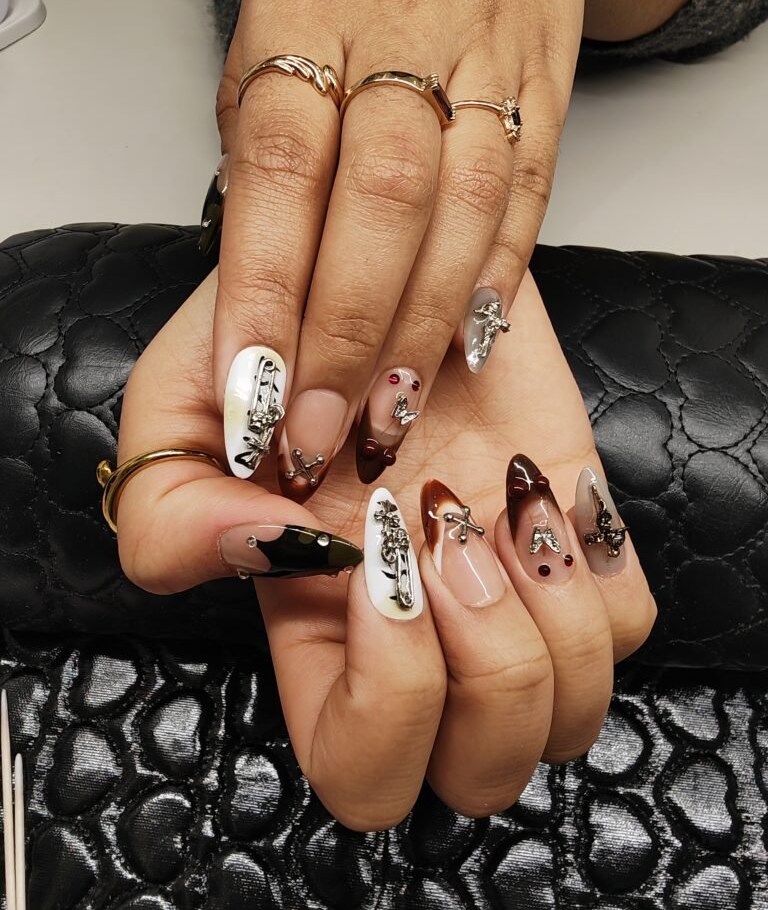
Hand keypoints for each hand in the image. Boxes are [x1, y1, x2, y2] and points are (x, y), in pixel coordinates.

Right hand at [116, 271, 655, 828]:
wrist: (376, 269)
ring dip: (544, 612)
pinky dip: (589, 565)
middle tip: (445, 539)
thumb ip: (174, 510)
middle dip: (486, 669)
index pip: (364, 776)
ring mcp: (509, 597)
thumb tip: (279, 553)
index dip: (389, 703)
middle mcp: (423, 637)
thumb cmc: (278, 341)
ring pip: (571, 712)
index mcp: (321, 635)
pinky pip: (627, 621)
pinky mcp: (574, 541)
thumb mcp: (179, 406)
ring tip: (492, 506)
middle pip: (483, 771)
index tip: (375, 562)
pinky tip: (534, 491)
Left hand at [210, 0, 603, 496]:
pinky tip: (469, 344)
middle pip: (377, 205)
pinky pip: (528, 196)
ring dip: (422, 328)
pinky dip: (498, 277)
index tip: (250, 385)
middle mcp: (399, 45)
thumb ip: (263, 139)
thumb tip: (255, 274)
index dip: (265, 287)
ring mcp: (484, 67)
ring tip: (389, 412)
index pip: (280, 169)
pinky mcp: (544, 94)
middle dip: (345, 334)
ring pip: (460, 214)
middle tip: (317, 428)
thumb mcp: (269, 19)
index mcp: (305, 18)